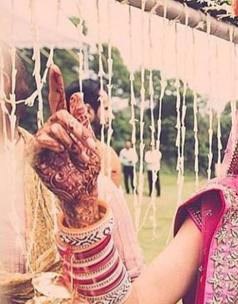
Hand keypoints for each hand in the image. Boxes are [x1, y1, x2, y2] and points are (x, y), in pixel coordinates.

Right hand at [27, 66, 100, 226]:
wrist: (83, 190)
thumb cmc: (87, 169)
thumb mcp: (90, 143)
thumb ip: (82, 121)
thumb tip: (76, 95)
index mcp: (65, 127)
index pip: (58, 102)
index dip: (56, 85)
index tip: (55, 67)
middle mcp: (51, 131)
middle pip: (60, 114)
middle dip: (78, 128)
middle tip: (89, 144)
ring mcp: (42, 142)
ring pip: (54, 127)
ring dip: (71, 141)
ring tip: (76, 155)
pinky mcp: (35, 154)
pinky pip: (43, 139)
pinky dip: (56, 144)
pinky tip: (62, 152)